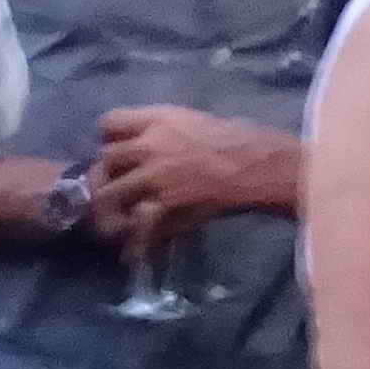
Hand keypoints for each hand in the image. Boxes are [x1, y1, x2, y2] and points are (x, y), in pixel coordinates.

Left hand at [89, 108, 299, 232]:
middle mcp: (149, 146)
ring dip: (111, 207)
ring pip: (109, 194)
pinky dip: (133, 238)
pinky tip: (134, 247)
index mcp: (159, 120)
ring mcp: (154, 178)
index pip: (109, 123)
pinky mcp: (165, 206)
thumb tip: (153, 142)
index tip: (120, 151)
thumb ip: (168, 130)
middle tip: (118, 188)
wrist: (265, 168)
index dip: (109, 139)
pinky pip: (136, 224)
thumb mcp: (198, 121)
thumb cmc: (245, 141)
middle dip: (108, 174)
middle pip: (104, 159)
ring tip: (116, 220)